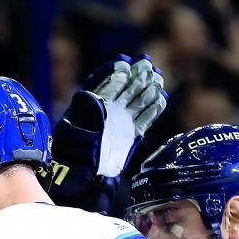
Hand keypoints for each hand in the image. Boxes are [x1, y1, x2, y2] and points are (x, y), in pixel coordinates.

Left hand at [79, 54, 167, 176]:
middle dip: (136, 76)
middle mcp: (109, 110)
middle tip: (147, 64)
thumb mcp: (76, 132)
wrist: (87, 175)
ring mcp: (122, 121)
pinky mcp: (132, 133)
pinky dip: (154, 109)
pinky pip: (145, 118)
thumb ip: (86, 114)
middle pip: (125, 88)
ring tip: (157, 77)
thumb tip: (90, 94)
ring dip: (148, 89)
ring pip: (138, 101)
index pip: (105, 83)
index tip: (124, 63)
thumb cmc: (77, 152)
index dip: (114, 72)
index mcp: (93, 105)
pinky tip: (161, 98)